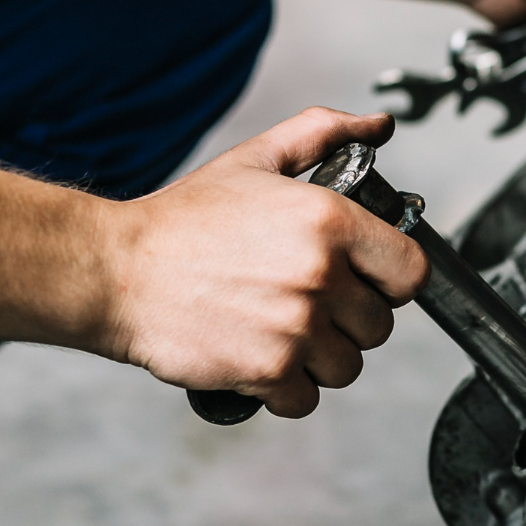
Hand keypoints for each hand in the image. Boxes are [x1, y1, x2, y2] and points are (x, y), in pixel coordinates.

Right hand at [102, 108, 429, 417]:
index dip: (391, 278)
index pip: (411, 271)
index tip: (366, 279)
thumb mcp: (257, 159)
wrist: (113, 269)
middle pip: (380, 324)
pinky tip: (261, 358)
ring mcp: (296, 327)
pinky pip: (308, 398)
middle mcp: (321, 276)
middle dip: (350, 319)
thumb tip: (379, 126)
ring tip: (282, 329)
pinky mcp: (267, 370)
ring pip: (348, 365)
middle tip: (308, 302)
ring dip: (321, 357)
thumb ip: (325, 134)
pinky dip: (287, 389)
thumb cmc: (184, 220)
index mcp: (330, 222)